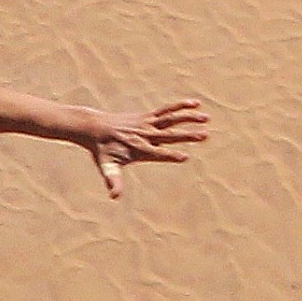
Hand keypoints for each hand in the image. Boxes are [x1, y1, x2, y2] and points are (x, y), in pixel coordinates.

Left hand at [82, 98, 211, 197]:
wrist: (95, 127)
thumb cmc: (102, 151)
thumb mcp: (106, 167)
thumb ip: (113, 181)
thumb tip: (114, 197)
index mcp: (139, 150)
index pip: (158, 154)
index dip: (170, 155)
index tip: (184, 156)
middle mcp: (145, 136)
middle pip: (170, 135)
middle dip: (187, 135)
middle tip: (204, 135)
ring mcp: (147, 124)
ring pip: (171, 119)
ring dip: (189, 118)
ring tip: (206, 118)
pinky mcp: (147, 116)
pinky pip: (167, 110)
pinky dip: (180, 107)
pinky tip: (195, 103)